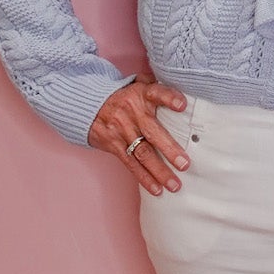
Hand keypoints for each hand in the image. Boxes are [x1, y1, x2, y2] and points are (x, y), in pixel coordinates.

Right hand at [88, 72, 191, 195]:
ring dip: (159, 171)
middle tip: (184, 164)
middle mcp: (131, 113)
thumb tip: (181, 86)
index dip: (169, 98)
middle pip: (152, 132)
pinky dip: (144, 178)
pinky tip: (157, 189)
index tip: (182, 105)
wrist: (89, 105)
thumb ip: (156, 84)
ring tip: (174, 185)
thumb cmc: (123, 95)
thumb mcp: (137, 83)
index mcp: (140, 94)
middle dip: (169, 149)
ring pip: (142, 153)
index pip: (156, 93)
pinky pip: (131, 164)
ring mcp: (122, 131)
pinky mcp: (114, 146)